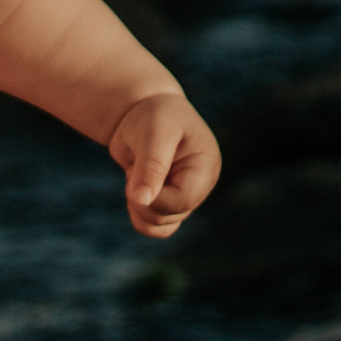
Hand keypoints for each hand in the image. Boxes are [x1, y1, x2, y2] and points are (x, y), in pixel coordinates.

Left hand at [111, 90, 222, 239]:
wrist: (142, 112)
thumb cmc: (153, 116)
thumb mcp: (154, 134)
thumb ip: (150, 167)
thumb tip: (142, 201)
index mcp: (205, 166)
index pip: (184, 200)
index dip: (156, 197)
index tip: (136, 176)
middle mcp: (199, 186)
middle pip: (170, 215)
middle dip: (144, 198)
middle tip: (136, 167)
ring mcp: (185, 198)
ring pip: (160, 225)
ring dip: (139, 205)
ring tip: (137, 172)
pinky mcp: (169, 204)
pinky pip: (154, 227)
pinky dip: (138, 214)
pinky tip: (134, 189)